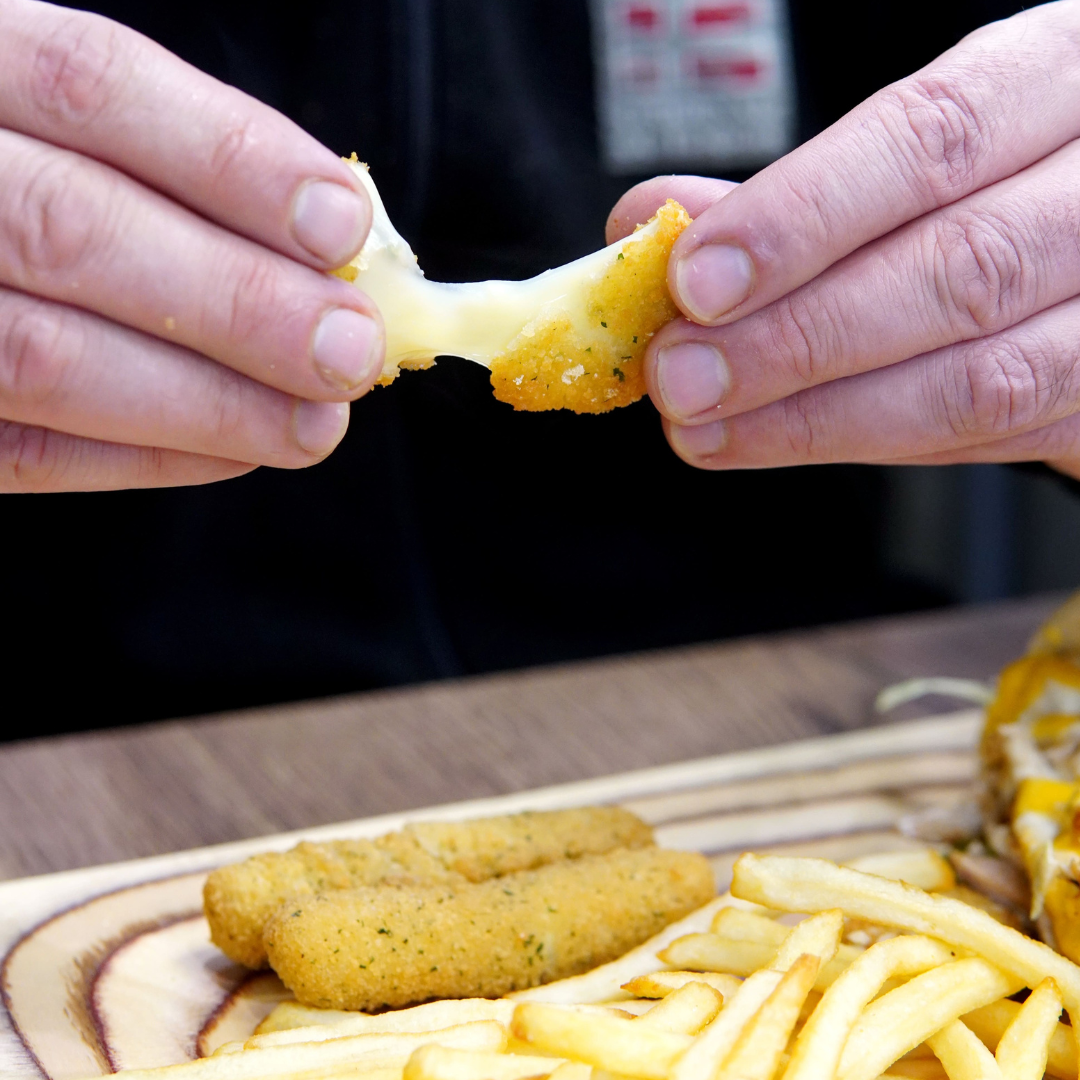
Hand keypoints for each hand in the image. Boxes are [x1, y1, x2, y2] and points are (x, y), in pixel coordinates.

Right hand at [0, 0, 383, 491]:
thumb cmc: (38, 182)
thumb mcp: (81, 131)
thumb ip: (188, 173)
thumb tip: (336, 258)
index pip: (91, 86)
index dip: (231, 159)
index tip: (341, 225)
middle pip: (71, 230)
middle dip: (240, 302)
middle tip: (351, 352)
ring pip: (43, 358)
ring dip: (210, 402)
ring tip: (315, 423)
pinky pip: (25, 451)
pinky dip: (148, 456)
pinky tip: (238, 451)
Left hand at [609, 0, 1079, 480]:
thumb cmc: (988, 179)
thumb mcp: (905, 150)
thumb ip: (793, 192)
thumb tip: (651, 223)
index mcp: (1055, 78)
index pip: (930, 139)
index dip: (802, 218)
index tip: (694, 281)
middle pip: (961, 269)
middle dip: (796, 339)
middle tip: (682, 378)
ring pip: (985, 379)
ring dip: (820, 418)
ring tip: (707, 429)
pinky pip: (995, 438)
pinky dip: (873, 443)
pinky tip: (784, 438)